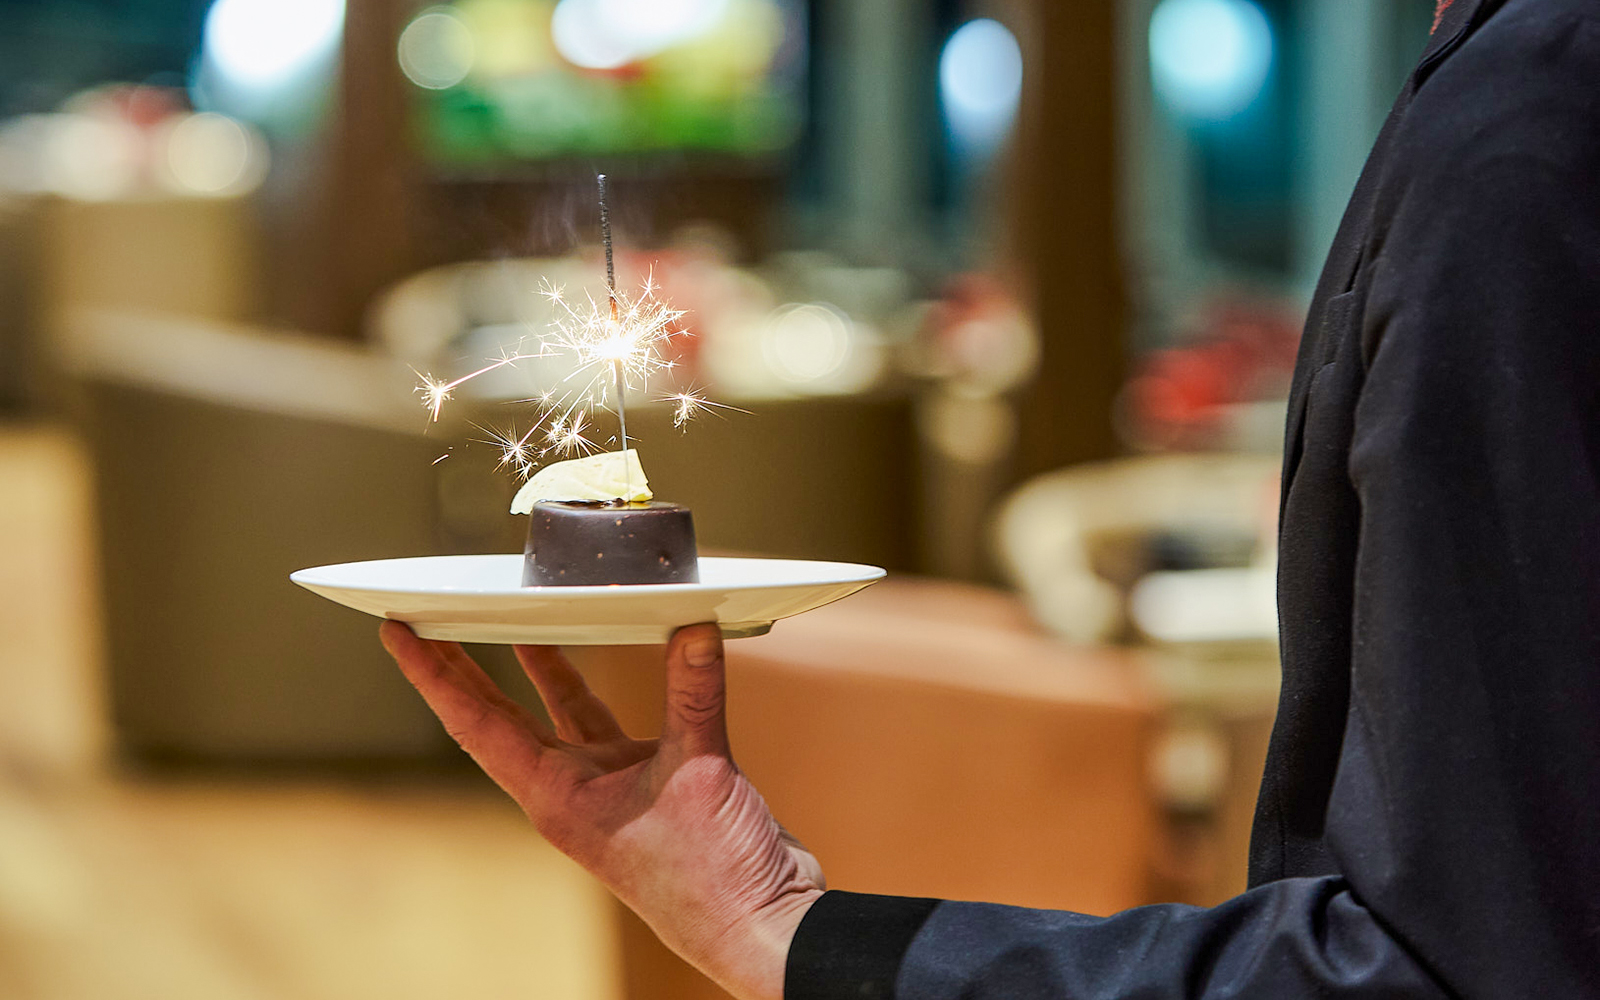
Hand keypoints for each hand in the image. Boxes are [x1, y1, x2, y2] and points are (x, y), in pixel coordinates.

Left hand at [379, 621, 823, 999]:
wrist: (758, 924)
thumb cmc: (710, 877)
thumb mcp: (697, 771)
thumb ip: (692, 691)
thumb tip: (691, 625)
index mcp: (557, 797)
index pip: (477, 723)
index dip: (434, 675)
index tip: (398, 632)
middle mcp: (572, 791)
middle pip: (501, 718)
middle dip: (465, 668)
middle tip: (431, 620)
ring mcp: (611, 788)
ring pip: (561, 717)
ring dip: (539, 670)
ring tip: (516, 623)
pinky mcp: (655, 783)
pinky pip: (617, 723)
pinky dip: (614, 687)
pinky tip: (617, 653)